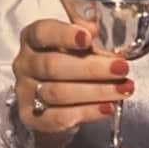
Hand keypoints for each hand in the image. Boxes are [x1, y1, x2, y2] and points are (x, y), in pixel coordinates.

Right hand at [12, 19, 134, 147]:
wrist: (57, 98)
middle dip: (91, 68)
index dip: (65, 35)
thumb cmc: (71, 59)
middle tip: (121, 68)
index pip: (42, 32)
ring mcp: (25, 92)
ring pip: (57, 93)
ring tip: (123, 88)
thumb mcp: (78, 39)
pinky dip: (87, 112)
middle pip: (52, 66)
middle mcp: (25, 64)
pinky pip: (58, 118)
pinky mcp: (32, 118)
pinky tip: (108, 106)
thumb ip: (86, 30)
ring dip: (96, 91)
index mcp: (33, 38)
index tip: (89, 37)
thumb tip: (95, 29)